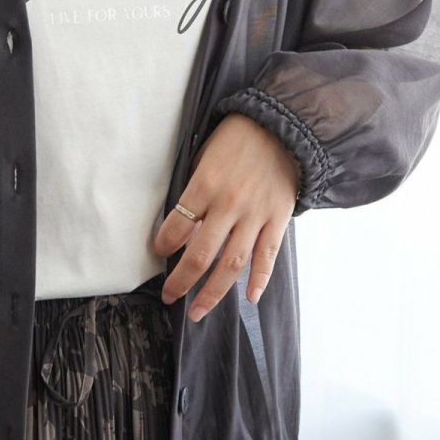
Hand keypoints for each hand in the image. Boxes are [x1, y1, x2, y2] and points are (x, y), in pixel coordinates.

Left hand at [153, 113, 300, 320]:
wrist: (281, 127)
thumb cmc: (236, 140)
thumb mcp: (204, 157)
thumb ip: (195, 191)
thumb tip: (184, 225)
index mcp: (205, 185)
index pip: (176, 226)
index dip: (162, 245)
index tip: (158, 253)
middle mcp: (229, 205)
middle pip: (200, 255)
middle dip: (181, 282)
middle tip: (169, 297)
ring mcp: (255, 215)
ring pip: (232, 265)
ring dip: (213, 293)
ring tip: (198, 312)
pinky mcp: (278, 220)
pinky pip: (267, 257)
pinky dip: (259, 280)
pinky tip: (249, 299)